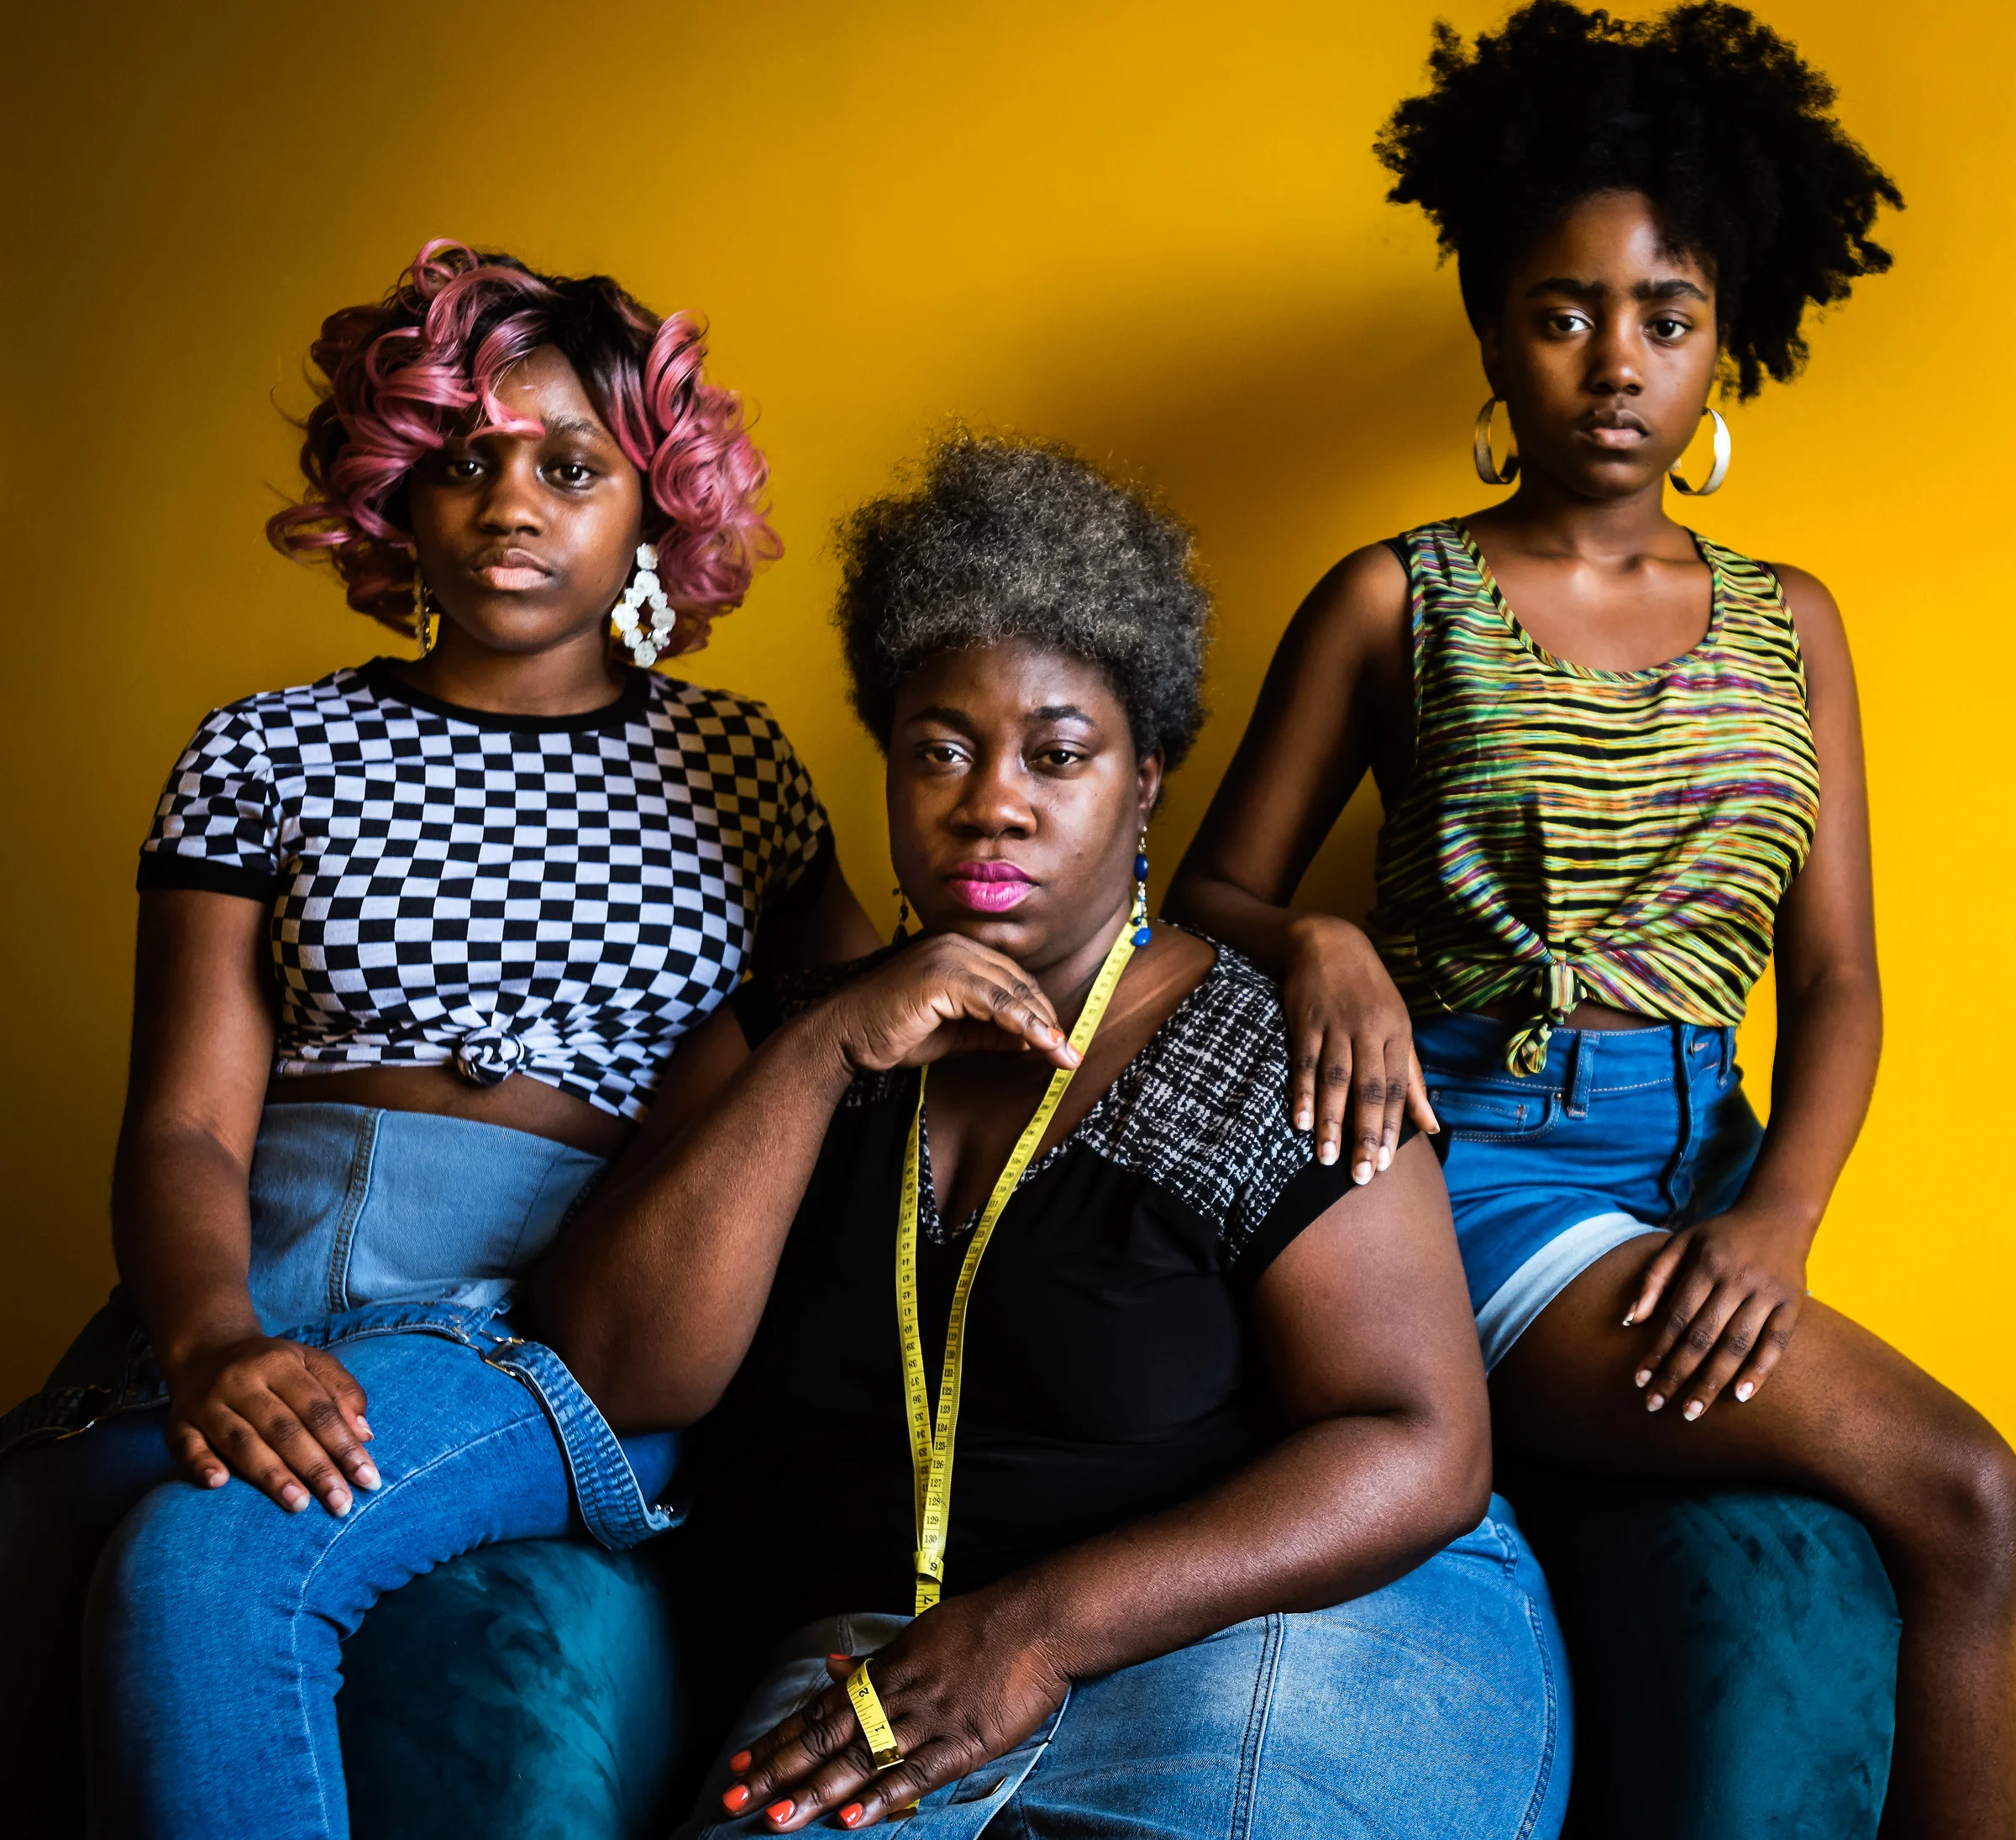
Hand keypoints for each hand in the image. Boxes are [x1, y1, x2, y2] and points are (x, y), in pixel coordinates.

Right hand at [160, 1333, 380, 1515]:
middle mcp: (242, 1381)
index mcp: (280, 1364)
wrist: (205, 1350)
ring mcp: (207, 1403)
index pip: (318, 1409)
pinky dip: (200, 1464)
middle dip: (316, 1468)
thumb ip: (342, 1392)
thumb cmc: (271, 1366)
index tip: (368, 1478)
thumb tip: (365, 1434)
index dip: (344, 1444)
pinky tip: (218, 1484)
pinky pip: (186, 1446)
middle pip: (284, 1429)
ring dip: (271, 1475)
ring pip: (241, 1441)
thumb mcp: (310, 1363)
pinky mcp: (177, 1424)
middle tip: (341, 1503)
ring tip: (299, 1504)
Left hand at [718, 1591, 1068, 1829]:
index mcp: (884, 1671)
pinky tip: (851, 1819)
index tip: (741, 1765)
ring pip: (861, 1760)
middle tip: (734, 1799)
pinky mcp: (961, 1743)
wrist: (1036, 1622)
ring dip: (815, 1791)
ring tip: (776, 1818)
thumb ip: (874, 1662)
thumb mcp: (918, 1637)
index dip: (779, 1740)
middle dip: (778, 1771)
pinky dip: (881, 1797)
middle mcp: (895, 1695)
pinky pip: (913, 1773)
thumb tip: (831, 1668)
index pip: (819, 1712)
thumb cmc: (978, 1627)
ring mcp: (927, 1720)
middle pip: (827, 1738)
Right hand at [818, 934, 1078, 1076]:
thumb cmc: (892, 1033)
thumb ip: (991, 1030)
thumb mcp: (954, 1034)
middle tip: (1070, 1053)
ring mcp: (947, 957)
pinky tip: (1038, 1043)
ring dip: (1041, 1025)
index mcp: (957, 952)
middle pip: (1018, 982)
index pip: (1012, 979)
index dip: (1040, 1011)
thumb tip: (1033, 1039)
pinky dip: (1019, 1023)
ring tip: (1062, 1054)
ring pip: (1010, 991)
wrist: (845, 1037)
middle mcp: (954, 946)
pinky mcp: (941, 977)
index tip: (1061, 1042)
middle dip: (1048, 1019)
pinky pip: (993, 1001)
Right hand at [1283, 913, 1437, 1181]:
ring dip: (1331, 1121)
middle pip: (1369, 1090)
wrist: (1327, 941)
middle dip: (1365, 1134)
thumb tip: (1431, 1126)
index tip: (1386, 1166)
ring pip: (1336, 1079)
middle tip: (1360, 1176)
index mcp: (1397, 1033)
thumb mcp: (1399, 1027)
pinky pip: (1304, 1061)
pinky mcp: (1306, 1019)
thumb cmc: (1369, 991)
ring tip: (1326, 1158)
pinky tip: (1300, 1122)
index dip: (1391, 1129)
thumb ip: (1413, 1079)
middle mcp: (1370, 1030)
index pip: (1397, 1089)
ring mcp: (1336, 1024)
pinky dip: (1303, 1092)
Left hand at [1626, 1206, 1811, 1420]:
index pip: (1675, 1317)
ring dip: (1712, 1381)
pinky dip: (1760, 1370)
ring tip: (1691, 1411)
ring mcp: (1766, 1293)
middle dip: (1677, 1373)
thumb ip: (1654, 1278)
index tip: (1639, 1380)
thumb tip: (1630, 1320)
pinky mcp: (1792, 1303)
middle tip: (1656, 1405)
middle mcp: (1736, 1280)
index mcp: (1705, 1265)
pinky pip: (1776, 1342)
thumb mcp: (1681, 1242)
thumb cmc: (1721, 1235)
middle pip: (1702, 1336)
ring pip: (1736, 1344)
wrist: (1780, 1213)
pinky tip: (1741, 1396)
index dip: (1656, 1350)